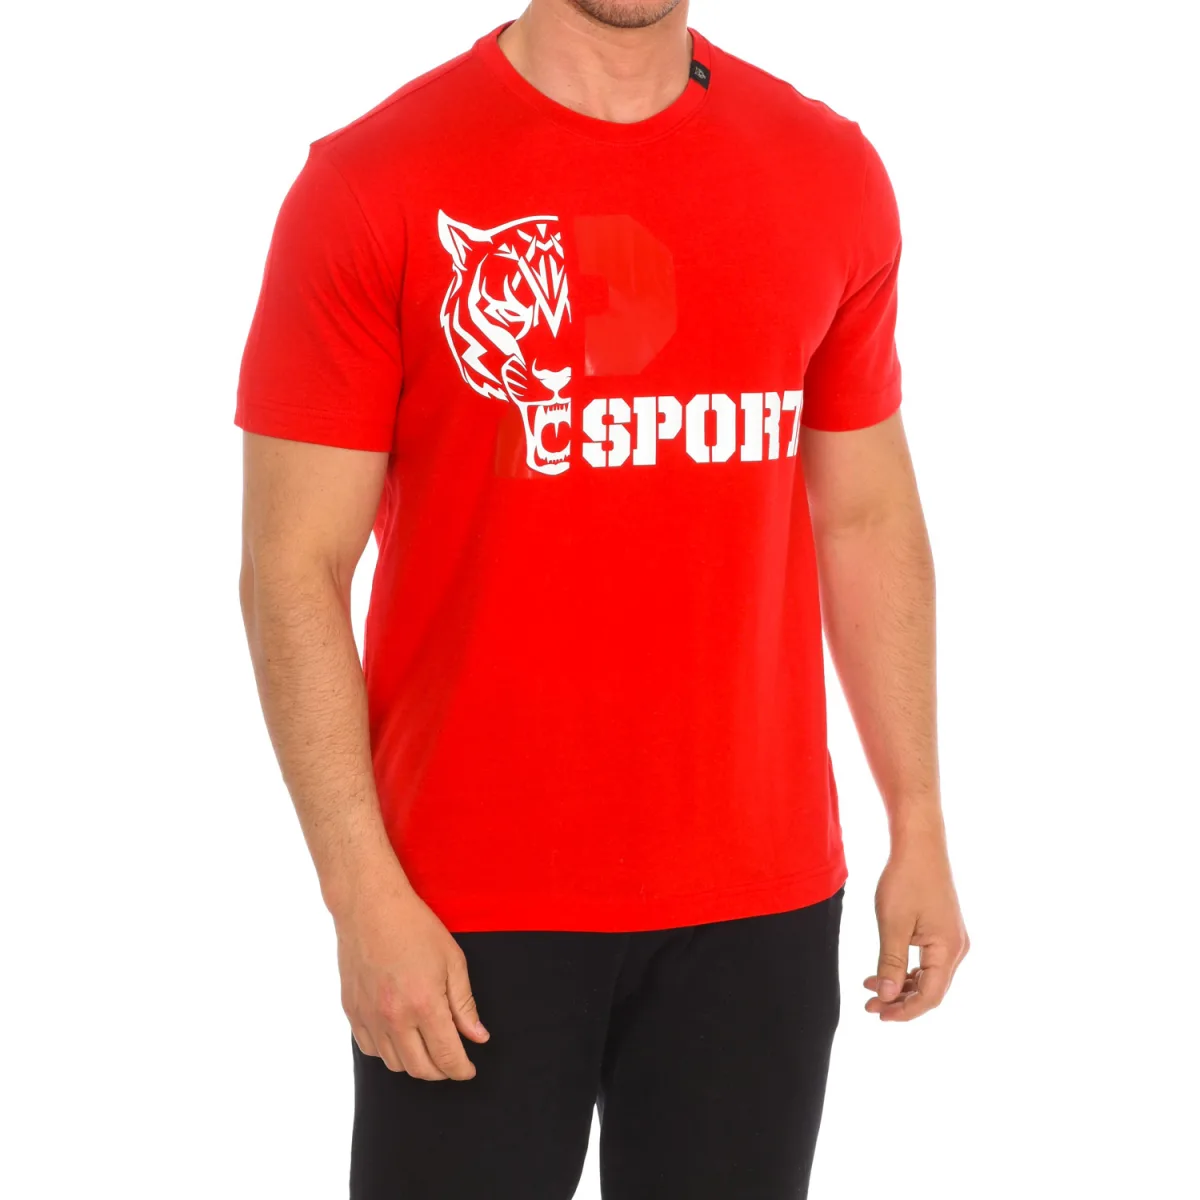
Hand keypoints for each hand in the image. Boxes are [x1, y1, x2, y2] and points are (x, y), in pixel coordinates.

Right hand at [335, 880, 488, 1078]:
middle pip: (420, 1068)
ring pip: (394, 1064)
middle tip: (452, 1061)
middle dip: (442, 1071)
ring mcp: (369, 1017)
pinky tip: (400, 1038)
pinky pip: (371, 1050)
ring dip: (415, 1064)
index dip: (461, 1070)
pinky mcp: (352, 1012)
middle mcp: (394, 1018)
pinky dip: (388, 1052)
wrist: (370, 907)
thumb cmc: (415, 927)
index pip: (446, 1057)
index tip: (468, 1070)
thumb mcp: (453, 960)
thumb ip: (465, 1004)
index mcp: (424, 1005)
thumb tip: (478, 1036)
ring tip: (428, 1048)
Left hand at [864, 830, 968, 1020]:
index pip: (930, 996)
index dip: (905, 1011)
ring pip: (928, 976)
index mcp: (948, 950)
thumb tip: (886, 996)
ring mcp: (951, 939)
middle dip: (900, 1001)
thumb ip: (889, 962)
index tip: (878, 1014)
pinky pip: (927, 961)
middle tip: (870, 1006)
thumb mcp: (893, 924)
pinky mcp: (943, 930)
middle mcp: (956, 948)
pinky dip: (906, 969)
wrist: (920, 844)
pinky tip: (883, 970)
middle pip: (931, 989)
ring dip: (901, 985)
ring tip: (870, 989)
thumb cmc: (906, 879)